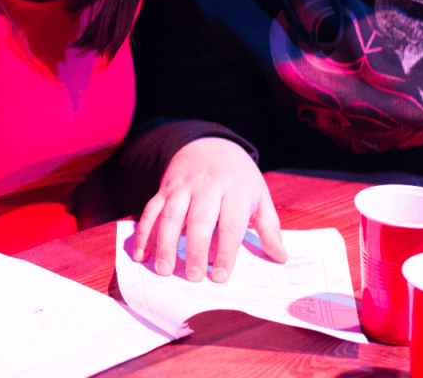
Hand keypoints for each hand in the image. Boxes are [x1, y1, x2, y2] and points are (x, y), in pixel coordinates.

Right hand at [132, 138, 286, 281]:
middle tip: (194, 277)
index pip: (231, 224)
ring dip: (164, 243)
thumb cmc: (238, 177)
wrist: (209, 144)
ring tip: (164, 270)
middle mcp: (207, 187)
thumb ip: (269, 227)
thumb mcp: (259, 195)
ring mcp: (182, 187)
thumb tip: (280, 257)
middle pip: (199, 219)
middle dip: (195, 249)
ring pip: (170, 214)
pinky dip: (144, 232)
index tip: (221, 276)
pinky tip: (142, 254)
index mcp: (235, 190)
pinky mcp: (164, 189)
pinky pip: (151, 210)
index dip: (226, 251)